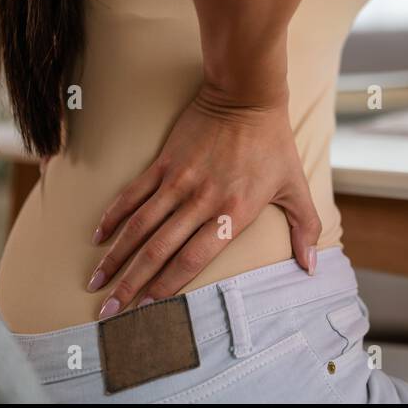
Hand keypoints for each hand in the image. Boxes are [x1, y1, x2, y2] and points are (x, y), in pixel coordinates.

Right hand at [87, 83, 320, 319]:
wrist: (246, 97)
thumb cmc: (274, 144)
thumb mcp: (296, 187)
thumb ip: (305, 228)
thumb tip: (311, 266)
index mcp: (232, 213)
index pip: (193, 259)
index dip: (168, 286)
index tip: (148, 309)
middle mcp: (201, 201)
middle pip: (159, 251)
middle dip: (132, 283)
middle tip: (111, 310)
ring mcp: (179, 182)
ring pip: (139, 226)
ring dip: (115, 257)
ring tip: (96, 282)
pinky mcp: (164, 163)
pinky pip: (133, 194)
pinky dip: (114, 216)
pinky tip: (99, 237)